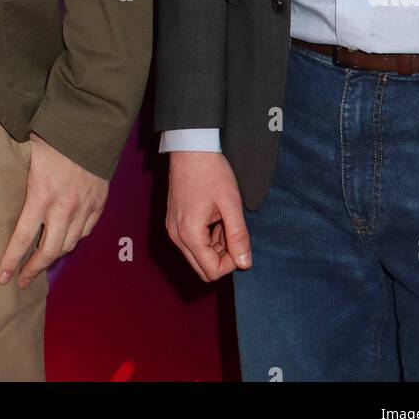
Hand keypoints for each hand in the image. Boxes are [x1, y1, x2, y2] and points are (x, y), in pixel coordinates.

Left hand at [0, 131, 107, 286]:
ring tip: (42, 263)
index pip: (23, 238)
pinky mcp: (98, 204)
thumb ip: (14, 171)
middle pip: (49, 251)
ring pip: (69, 244)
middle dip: (34, 269)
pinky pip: (85, 231)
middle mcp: (64, 208)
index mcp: (41, 195)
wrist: (91, 127)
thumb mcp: (27, 152)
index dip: (12, 260)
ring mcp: (84, 207)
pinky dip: (74, 239)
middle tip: (23, 280)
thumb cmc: (53, 136)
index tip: (2, 277)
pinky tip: (65, 240)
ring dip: (54, 257)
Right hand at [165, 150, 251, 281]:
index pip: (212, 271)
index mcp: (189, 234)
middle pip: (203, 268)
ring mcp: (173, 229)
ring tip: (224, 220)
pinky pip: (192, 242)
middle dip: (223, 257)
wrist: (190, 147)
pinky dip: (207, 237)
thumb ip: (238, 236)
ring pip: (198, 256)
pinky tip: (215, 217)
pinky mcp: (173, 221)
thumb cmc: (211, 172)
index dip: (231, 262)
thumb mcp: (231, 203)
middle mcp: (176, 236)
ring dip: (215, 247)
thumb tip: (245, 264)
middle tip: (233, 232)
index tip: (240, 241)